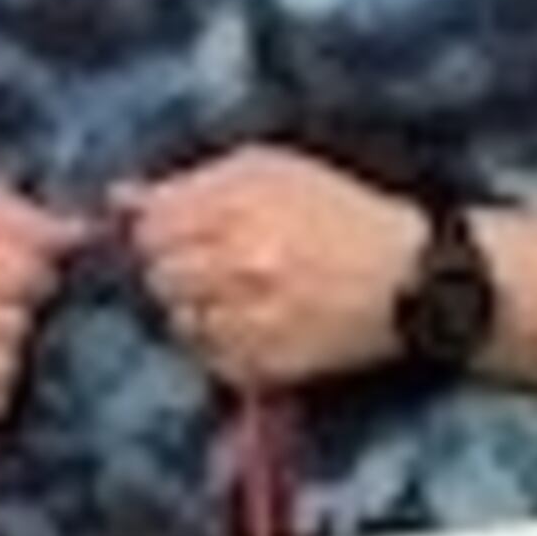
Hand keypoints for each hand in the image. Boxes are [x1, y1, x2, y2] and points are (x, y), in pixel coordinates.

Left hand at [119, 144, 420, 387]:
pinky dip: (220, 344)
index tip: (177, 232)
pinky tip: (251, 324)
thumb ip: (193, 180)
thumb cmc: (342, 214)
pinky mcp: (270, 363)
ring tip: (238, 294)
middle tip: (211, 264)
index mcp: (239, 210)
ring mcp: (254, 319)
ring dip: (196, 306)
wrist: (416, 279)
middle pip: (158, 274)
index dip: (159, 230)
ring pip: (179, 319)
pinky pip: (210, 358)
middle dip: (175, 267)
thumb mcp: (272, 172)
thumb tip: (121, 196)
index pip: (150, 228)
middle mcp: (242, 265)